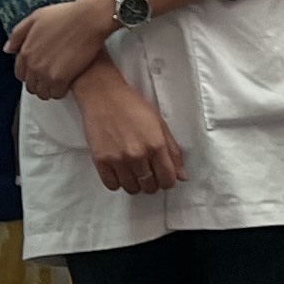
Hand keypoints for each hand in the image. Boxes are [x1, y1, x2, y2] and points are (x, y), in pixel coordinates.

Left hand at [7, 0, 118, 99]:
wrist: (88, 19)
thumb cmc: (66, 15)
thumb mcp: (36, 18)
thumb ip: (19, 34)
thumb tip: (8, 49)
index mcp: (26, 50)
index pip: (20, 72)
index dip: (29, 74)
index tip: (37, 73)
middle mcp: (33, 64)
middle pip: (30, 85)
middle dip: (38, 83)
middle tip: (49, 78)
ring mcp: (45, 72)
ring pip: (42, 92)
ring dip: (48, 89)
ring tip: (58, 83)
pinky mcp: (61, 79)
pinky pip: (56, 94)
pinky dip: (61, 91)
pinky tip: (67, 84)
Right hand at [74, 66, 186, 196]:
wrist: (103, 95)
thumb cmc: (131, 105)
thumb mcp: (159, 124)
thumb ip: (173, 151)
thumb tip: (182, 175)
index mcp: (156, 145)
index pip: (168, 179)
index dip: (168, 181)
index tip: (164, 177)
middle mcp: (138, 155)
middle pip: (150, 187)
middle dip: (152, 182)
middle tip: (148, 172)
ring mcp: (118, 159)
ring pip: (132, 188)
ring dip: (135, 183)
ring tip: (133, 171)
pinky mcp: (101, 161)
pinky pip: (112, 185)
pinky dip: (117, 182)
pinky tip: (119, 171)